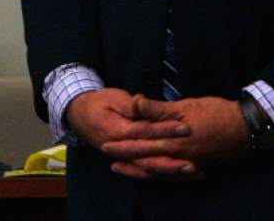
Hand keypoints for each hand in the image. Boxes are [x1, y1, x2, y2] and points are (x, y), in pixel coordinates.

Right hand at [65, 88, 199, 179]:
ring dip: (170, 172)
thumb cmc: (98, 102)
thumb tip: (142, 104)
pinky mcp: (126, 160)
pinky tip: (180, 175)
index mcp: (116, 130)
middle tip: (195, 160)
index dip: (165, 129)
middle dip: (173, 159)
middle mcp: (119, 149)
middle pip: (149, 157)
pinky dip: (163, 174)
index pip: (145, 131)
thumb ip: (130, 105)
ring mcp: (122, 157)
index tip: (185, 127)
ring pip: (149, 169)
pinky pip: (145, 171)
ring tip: (193, 172)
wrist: (78, 115)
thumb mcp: (113, 97)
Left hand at [102, 95, 250, 179]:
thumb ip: (160, 109)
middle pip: (146, 159)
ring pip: (158, 170)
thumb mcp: (186, 106)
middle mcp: (178, 156)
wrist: (245, 128)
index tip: (106, 143)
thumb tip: (137, 102)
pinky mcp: (197, 165)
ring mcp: (188, 163)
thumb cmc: (216, 112)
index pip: (142, 144)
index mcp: (173, 140)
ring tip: (122, 169)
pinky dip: (160, 174)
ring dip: (139, 169)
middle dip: (126, 158)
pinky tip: (152, 174)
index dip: (123, 144)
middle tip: (107, 157)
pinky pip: (173, 174)